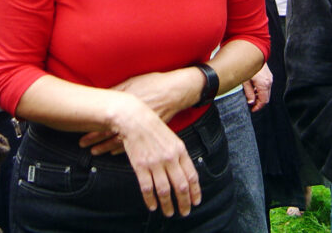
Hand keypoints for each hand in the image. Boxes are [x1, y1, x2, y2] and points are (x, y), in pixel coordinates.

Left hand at [80, 68, 202, 154]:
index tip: (81, 136)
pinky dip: (123, 148)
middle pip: (110, 133)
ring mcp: (142, 127)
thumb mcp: (132, 82)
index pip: (105, 122)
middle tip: (84, 145)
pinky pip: (134, 143)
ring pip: (121, 141)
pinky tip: (114, 152)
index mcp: (126, 106)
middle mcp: (133, 119)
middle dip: (95, 141)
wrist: (175, 91)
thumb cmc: (154, 83)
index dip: (92, 131)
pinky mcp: (150, 131)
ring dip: (106, 147)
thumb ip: (116, 90)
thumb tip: (100, 96)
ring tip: (95, 151)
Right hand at [109, 95, 201, 217]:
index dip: (195, 191)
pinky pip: (147, 188)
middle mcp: (170, 158)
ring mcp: (155, 163)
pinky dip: (151, 200)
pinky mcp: (140, 166)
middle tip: (185, 212)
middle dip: (184, 202)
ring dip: (168, 205)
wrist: (135, 119)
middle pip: (181, 186)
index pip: (191, 176)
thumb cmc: (154, 128)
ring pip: (164, 190)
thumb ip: (179, 155)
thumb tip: (185, 172)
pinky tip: (153, 206)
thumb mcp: (172, 139)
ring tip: (169, 213)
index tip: (196, 201)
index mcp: (180, 151)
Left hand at [242, 63, 271, 111]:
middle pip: (266, 97)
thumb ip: (248, 92)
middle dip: (259, 103)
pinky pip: (266, 85)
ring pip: (266, 92)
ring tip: (250, 96)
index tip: (252, 109)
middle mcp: (269, 81)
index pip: (264, 101)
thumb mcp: (244, 80)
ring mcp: (269, 77)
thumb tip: (251, 102)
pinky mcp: (268, 74)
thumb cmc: (246, 64)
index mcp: (264, 84)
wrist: (252, 52)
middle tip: (251, 105)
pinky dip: (261, 90)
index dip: (258, 107)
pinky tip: (253, 88)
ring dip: (259, 96)